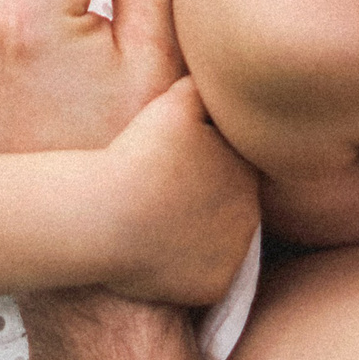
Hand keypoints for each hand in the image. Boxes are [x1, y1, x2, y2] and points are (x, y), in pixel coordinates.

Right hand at [99, 77, 260, 306]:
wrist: (107, 217)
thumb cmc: (134, 156)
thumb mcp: (170, 105)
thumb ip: (199, 88)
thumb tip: (211, 73)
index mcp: (244, 169)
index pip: (230, 167)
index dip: (200, 165)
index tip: (171, 165)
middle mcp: (251, 214)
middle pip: (228, 206)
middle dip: (203, 201)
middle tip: (162, 196)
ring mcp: (235, 254)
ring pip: (218, 242)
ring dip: (195, 235)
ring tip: (155, 224)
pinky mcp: (215, 286)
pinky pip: (203, 276)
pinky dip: (183, 269)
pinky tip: (153, 253)